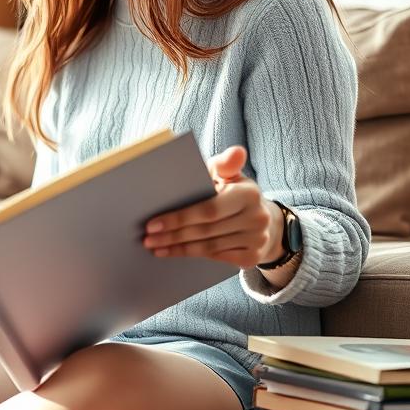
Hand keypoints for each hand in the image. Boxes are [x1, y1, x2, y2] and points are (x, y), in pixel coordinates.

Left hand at [142, 145, 284, 269]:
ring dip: (178, 248)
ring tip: (154, 246)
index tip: (152, 224)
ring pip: (209, 247)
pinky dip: (193, 255)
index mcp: (249, 194)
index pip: (208, 210)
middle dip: (172, 235)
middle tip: (147, 238)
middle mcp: (257, 218)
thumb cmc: (233, 192)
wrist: (262, 219)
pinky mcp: (253, 257)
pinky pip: (217, 258)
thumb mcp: (228, 175)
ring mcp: (258, 239)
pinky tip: (173, 253)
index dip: (179, 218)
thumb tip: (236, 151)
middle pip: (205, 231)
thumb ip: (225, 164)